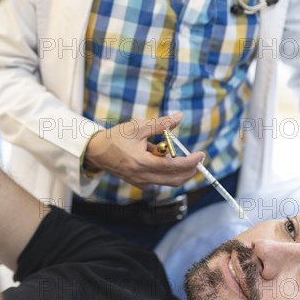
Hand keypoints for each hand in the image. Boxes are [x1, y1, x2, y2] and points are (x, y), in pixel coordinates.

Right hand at [84, 113, 204, 188]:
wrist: (98, 151)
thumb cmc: (117, 137)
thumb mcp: (138, 127)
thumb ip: (161, 124)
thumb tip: (179, 117)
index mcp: (142, 163)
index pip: (173, 166)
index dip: (190, 162)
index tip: (201, 155)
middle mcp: (142, 176)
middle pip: (174, 179)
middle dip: (190, 170)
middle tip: (198, 159)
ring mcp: (141, 182)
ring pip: (168, 181)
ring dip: (180, 171)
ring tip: (184, 157)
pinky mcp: (139, 183)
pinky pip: (160, 180)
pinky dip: (168, 172)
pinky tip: (163, 159)